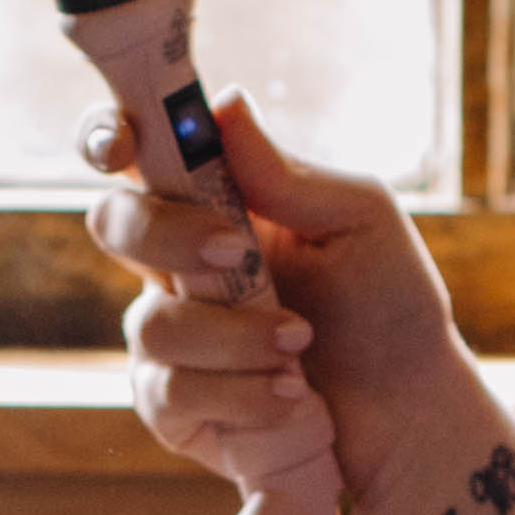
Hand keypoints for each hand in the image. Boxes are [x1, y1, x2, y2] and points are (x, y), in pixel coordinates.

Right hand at [84, 87, 474, 514]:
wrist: (407, 412)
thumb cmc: (388, 305)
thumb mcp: (359, 222)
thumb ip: (286, 173)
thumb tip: (224, 103)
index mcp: (214, 201)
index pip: (135, 150)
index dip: (108, 133)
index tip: (124, 143)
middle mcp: (176, 262)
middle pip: (113, 223)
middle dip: (168, 238)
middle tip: (237, 253)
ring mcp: (167, 336)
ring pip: (151, 323)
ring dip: (232, 336)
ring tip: (300, 345)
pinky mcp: (172, 407)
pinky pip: (169, 394)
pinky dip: (238, 394)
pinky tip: (290, 397)